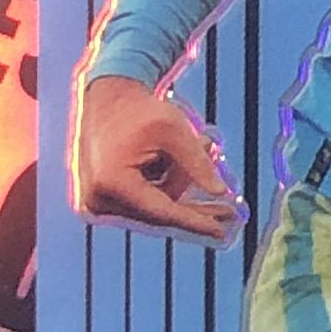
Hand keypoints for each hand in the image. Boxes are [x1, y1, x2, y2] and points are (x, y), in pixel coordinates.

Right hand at [72, 73, 242, 242]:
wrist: (107, 98)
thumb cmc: (138, 110)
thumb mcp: (173, 130)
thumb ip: (197, 163)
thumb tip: (220, 192)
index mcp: (113, 183)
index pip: (162, 212)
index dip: (195, 222)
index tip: (221, 233)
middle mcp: (100, 199)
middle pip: (160, 210)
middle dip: (194, 204)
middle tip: (230, 213)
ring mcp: (100, 200)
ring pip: (155, 203)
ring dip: (181, 182)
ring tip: (204, 146)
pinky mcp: (106, 196)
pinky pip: (145, 198)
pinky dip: (166, 182)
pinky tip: (183, 161)